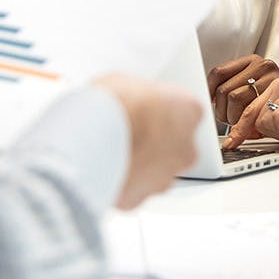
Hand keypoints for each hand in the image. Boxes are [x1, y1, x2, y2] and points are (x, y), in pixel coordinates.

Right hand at [91, 73, 201, 209]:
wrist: (91, 138)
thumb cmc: (113, 106)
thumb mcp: (127, 82)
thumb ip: (140, 97)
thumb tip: (129, 100)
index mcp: (188, 112)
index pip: (185, 112)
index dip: (161, 111)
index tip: (146, 111)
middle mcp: (185, 148)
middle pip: (174, 145)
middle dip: (154, 142)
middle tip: (129, 132)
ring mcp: (165, 176)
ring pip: (155, 171)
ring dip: (139, 164)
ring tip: (112, 151)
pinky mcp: (141, 197)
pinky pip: (133, 189)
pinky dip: (121, 181)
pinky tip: (103, 168)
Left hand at [205, 54, 278, 124]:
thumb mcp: (259, 91)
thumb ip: (238, 90)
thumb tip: (213, 102)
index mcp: (254, 62)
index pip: (219, 72)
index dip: (209, 90)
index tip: (211, 104)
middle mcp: (263, 65)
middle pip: (224, 88)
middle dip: (222, 111)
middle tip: (229, 121)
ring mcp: (272, 76)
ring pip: (234, 97)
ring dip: (233, 118)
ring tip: (242, 126)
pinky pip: (251, 108)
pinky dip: (246, 123)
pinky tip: (253, 128)